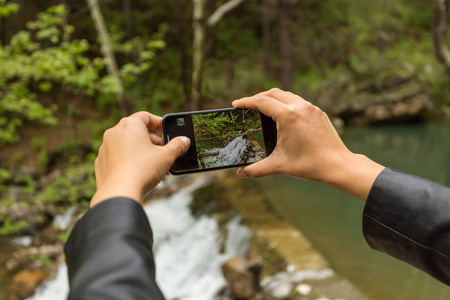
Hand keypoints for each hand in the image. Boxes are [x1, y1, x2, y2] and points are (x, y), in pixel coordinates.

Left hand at [90, 112, 189, 206]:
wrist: (120, 193)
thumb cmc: (143, 170)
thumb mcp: (167, 156)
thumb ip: (177, 146)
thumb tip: (184, 141)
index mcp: (130, 125)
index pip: (145, 116)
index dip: (158, 122)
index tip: (166, 130)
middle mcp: (114, 132)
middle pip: (136, 131)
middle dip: (152, 140)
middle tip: (163, 151)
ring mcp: (105, 148)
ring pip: (126, 144)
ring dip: (140, 150)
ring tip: (153, 164)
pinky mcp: (101, 163)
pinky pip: (117, 157)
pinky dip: (128, 160)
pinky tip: (138, 172)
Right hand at [232, 88, 384, 200]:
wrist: (338, 165)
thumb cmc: (310, 165)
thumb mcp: (279, 166)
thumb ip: (257, 169)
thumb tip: (240, 174)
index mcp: (288, 116)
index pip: (262, 102)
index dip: (246, 102)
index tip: (235, 104)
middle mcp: (300, 107)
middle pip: (273, 93)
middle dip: (257, 97)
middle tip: (246, 106)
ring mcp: (311, 108)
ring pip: (287, 95)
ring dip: (273, 98)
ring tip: (262, 108)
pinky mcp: (319, 112)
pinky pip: (298, 101)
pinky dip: (286, 103)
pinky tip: (282, 115)